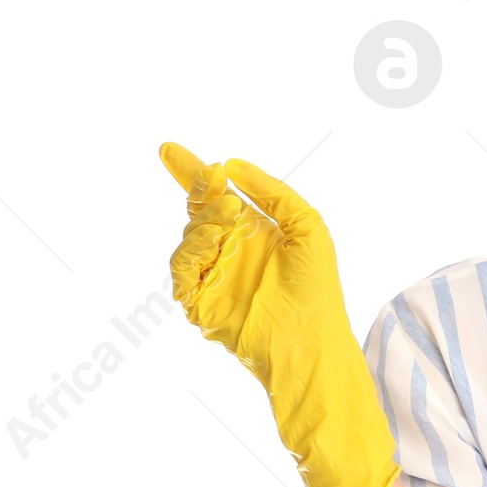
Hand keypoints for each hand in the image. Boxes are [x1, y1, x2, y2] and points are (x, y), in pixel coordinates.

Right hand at [159, 142, 399, 486]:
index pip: (215, 199)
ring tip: (229, 220)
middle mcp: (230, 252)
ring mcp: (213, 277)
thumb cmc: (317, 286)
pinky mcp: (200, 302)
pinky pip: (181, 268)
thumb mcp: (306, 226)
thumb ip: (273, 192)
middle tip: (212, 180)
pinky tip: (215, 246)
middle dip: (200, 190)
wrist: (311, 336)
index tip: (170, 150)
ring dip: (204, 219)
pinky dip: (193, 250)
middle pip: (197, 211)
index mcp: (253, 233)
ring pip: (188, 235)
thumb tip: (233, 166)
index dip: (192, 174)